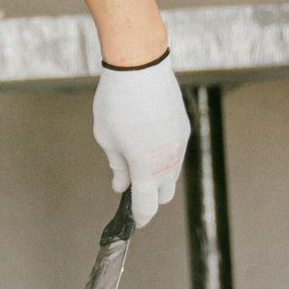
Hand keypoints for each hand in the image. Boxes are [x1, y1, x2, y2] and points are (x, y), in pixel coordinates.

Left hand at [91, 52, 190, 226]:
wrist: (141, 68)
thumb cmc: (116, 102)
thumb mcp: (105, 136)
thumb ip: (116, 165)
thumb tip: (120, 184)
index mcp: (146, 169)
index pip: (147, 205)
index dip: (139, 217)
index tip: (132, 220)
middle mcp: (169, 161)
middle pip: (164, 193)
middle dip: (150, 197)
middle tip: (131, 189)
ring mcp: (180, 145)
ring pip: (172, 173)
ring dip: (157, 175)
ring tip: (135, 161)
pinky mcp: (183, 128)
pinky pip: (175, 153)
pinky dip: (163, 156)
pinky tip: (146, 141)